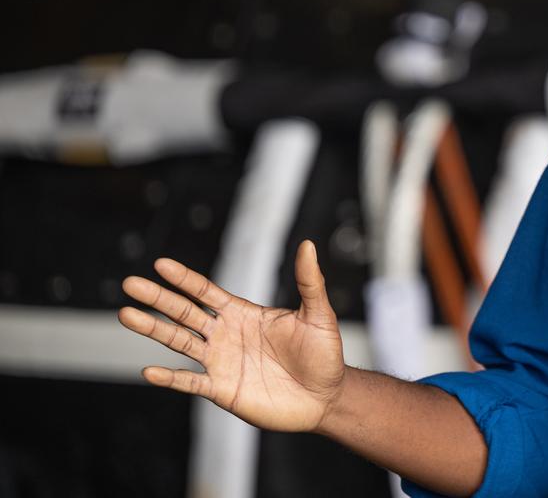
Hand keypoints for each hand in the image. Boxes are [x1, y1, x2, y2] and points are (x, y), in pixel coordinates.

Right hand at [118, 239, 345, 433]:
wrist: (327, 397)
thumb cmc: (324, 353)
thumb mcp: (318, 314)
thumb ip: (309, 281)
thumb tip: (309, 244)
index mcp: (243, 313)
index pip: (207, 292)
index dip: (185, 279)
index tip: (161, 264)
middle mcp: (226, 335)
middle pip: (184, 313)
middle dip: (158, 298)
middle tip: (130, 284)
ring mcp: (221, 362)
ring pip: (180, 342)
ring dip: (153, 330)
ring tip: (126, 315)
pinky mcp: (223, 390)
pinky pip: (190, 383)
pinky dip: (170, 378)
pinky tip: (149, 371)